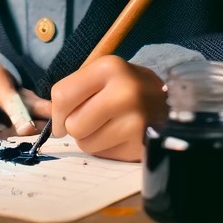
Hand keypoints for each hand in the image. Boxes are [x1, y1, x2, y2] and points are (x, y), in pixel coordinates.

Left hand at [50, 55, 167, 161]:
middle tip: (91, 119)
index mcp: (110, 68)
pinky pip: (103, 155)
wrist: (169, 104)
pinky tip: (120, 136)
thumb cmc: (127, 87)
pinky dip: (106, 148)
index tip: (64, 116)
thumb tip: (53, 126)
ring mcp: (135, 122)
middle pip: (73, 125)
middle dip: (75, 126)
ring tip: (109, 126)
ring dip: (90, 139)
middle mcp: (124, 93)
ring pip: (86, 143)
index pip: (62, 96)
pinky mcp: (140, 145)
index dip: (56, 112)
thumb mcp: (105, 74)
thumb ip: (76, 90)